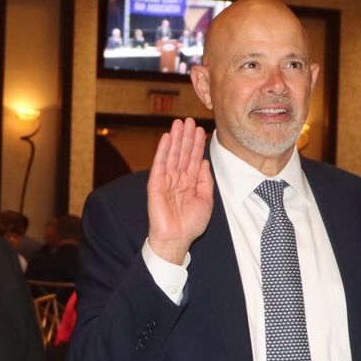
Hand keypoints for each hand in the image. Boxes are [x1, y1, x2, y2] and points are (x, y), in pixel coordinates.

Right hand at [145, 119, 212, 265]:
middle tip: (189, 120)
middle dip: (186, 137)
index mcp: (190, 183)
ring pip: (172, 155)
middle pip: (183, 153)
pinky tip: (167, 138)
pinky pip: (159, 164)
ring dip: (175, 139)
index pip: (194, 159)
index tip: (201, 130)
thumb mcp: (206, 200)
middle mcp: (178, 179)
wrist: (177, 239)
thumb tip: (204, 162)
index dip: (197, 145)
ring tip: (179, 123)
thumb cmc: (191, 224)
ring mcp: (166, 181)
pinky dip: (163, 151)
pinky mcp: (155, 184)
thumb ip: (205, 180)